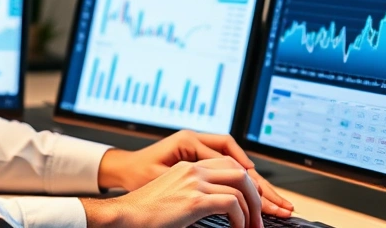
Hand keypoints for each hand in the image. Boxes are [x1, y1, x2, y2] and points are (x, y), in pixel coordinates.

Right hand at [97, 130, 293, 217]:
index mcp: (189, 167)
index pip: (228, 164)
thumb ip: (196, 195)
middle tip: (259, 215)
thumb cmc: (146, 212)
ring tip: (252, 226)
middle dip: (256, 193)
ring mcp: (194, 182)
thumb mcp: (174, 196)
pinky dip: (241, 218)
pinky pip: (232, 204)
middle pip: (240, 170)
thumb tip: (219, 206)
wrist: (126, 216)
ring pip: (240, 185)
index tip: (253, 200)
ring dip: (252, 209)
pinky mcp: (194, 199)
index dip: (246, 182)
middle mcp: (193, 169)